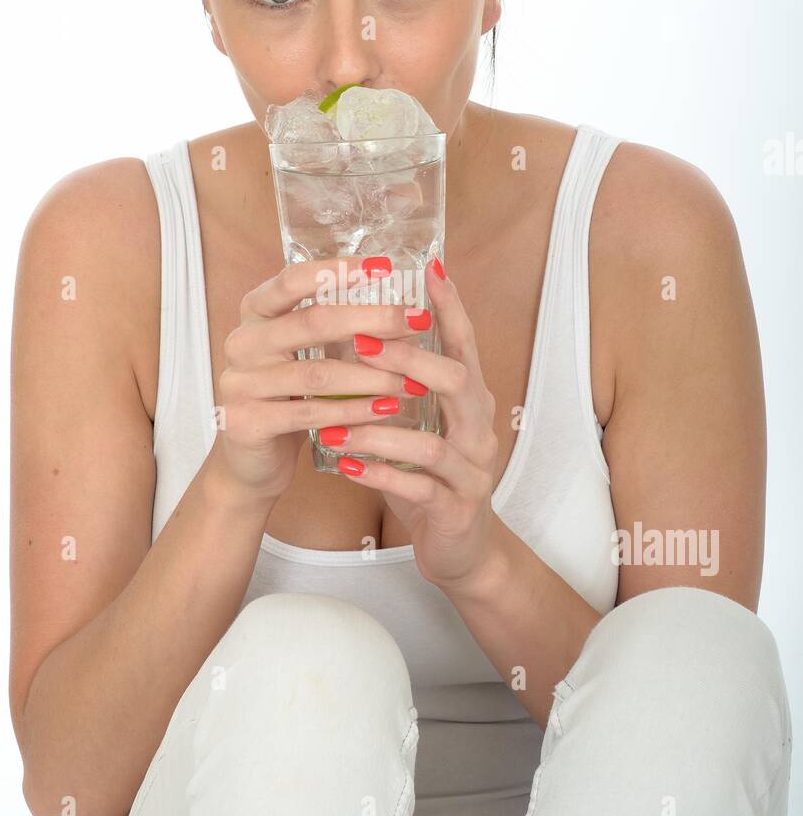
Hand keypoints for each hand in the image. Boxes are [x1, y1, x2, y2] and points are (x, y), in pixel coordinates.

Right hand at [210, 257, 436, 505]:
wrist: (250, 462)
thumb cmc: (288, 398)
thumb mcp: (303, 354)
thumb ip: (333, 327)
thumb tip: (400, 303)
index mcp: (254, 314)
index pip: (293, 280)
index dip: (337, 270)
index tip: (385, 267)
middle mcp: (242, 342)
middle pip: (312, 322)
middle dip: (372, 320)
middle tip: (417, 321)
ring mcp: (240, 384)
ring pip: (317, 374)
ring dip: (372, 375)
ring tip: (411, 379)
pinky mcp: (246, 423)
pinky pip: (310, 413)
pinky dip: (352, 411)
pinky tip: (385, 410)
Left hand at [327, 259, 500, 590]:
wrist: (463, 548)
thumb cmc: (432, 475)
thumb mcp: (419, 422)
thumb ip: (397, 383)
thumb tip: (347, 332)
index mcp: (472, 400)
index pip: (465, 344)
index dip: (450, 307)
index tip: (429, 268)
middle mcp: (479, 429)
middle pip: (456, 382)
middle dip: (409, 360)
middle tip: (360, 341)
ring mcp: (471, 471)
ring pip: (431, 443)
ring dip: (380, 431)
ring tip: (335, 425)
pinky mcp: (456, 509)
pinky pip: (417, 489)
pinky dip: (380, 476)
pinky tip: (346, 468)